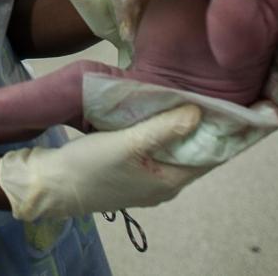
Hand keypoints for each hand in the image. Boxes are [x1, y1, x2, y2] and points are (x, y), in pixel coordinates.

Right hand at [0, 104, 203, 219]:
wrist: (51, 185)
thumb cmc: (91, 166)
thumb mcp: (128, 143)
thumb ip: (164, 128)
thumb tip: (200, 111)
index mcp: (169, 181)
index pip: (209, 155)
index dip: (219, 130)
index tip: (225, 103)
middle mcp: (163, 185)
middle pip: (191, 152)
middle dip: (197, 126)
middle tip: (203, 92)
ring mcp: (146, 182)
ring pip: (171, 151)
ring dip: (176, 128)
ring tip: (182, 97)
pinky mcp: (130, 175)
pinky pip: (155, 151)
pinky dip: (159, 134)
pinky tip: (154, 114)